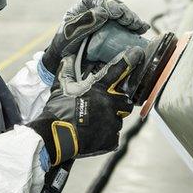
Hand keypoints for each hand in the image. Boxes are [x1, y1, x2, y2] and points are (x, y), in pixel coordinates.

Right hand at [27, 48, 143, 166]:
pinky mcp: (111, 138)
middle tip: (106, 105)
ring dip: (111, 119)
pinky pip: (114, 135)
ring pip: (119, 119)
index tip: (137, 53)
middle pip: (126, 100)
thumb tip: (66, 57)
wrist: (55, 136)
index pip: (119, 70)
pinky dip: (107, 135)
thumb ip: (66, 71)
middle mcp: (110, 103)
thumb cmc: (57, 110)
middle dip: (119, 102)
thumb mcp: (60, 87)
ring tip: (96, 122)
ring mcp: (112, 122)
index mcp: (99, 89)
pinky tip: (94, 133)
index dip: (130, 60)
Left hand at [41, 0, 148, 73]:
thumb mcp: (69, 34)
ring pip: (122, 15)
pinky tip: (144, 29)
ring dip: (132, 19)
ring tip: (140, 26)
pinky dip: (136, 27)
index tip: (115, 13)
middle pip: (113, 6)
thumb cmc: (63, 46)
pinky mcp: (115, 32)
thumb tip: (104, 12)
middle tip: (130, 21)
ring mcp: (107, 21)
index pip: (96, 0)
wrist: (65, 63)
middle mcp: (97, 11)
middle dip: (124, 13)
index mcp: (83, 7)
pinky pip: (126, 27)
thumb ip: (84, 22)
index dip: (108, 4)